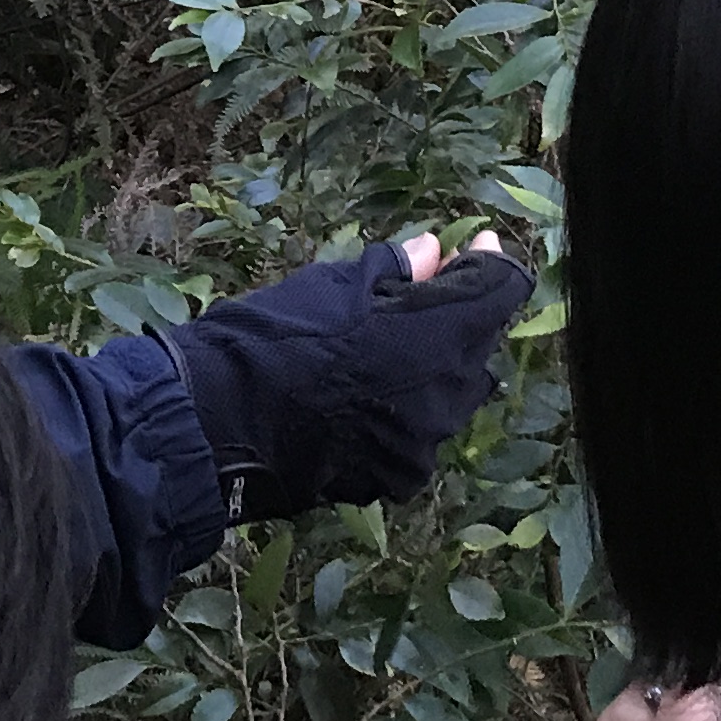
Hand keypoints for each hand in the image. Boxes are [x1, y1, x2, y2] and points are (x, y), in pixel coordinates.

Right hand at [162, 231, 533, 524]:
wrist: (219, 425)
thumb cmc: (275, 339)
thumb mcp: (335, 286)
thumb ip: (397, 270)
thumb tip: (433, 251)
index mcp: (443, 334)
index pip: (502, 288)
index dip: (489, 260)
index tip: (469, 243)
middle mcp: (450, 393)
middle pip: (478, 342)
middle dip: (458, 313)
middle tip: (417, 290)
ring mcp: (426, 442)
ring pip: (451, 392)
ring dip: (433, 364)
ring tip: (382, 348)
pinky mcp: (398, 477)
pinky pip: (417, 432)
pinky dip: (402, 409)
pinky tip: (359, 397)